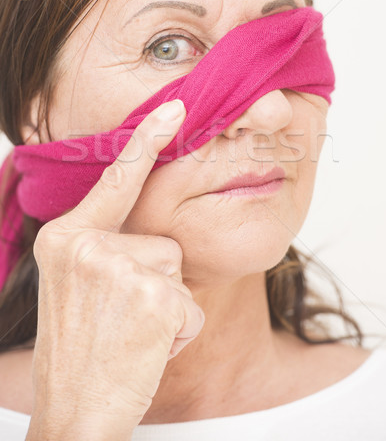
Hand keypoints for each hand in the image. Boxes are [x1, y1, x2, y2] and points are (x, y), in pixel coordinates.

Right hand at [26, 99, 204, 440]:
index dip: (146, 141)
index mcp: (66, 237)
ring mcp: (115, 269)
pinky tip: (143, 349)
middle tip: (122, 319)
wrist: (75, 411)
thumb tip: (150, 226)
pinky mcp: (149, 298)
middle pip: (160, 239)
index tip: (175, 106)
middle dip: (155, 279)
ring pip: (175, 270)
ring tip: (131, 334)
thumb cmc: (83, 348)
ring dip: (165, 305)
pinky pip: (188, 304)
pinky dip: (177, 331)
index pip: (116, 180)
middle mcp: (84, 245)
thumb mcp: (80, 286)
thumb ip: (106, 247)